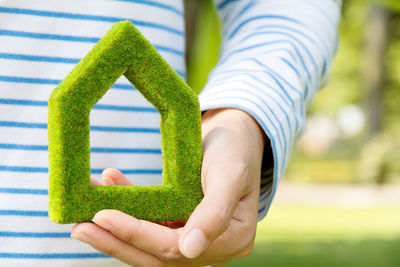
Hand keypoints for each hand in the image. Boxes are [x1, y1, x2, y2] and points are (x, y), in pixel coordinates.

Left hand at [71, 108, 265, 265]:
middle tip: (81, 228)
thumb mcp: (229, 175)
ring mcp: (197, 237)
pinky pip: (153, 224)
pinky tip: (112, 186)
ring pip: (151, 244)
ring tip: (84, 217)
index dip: (139, 235)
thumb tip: (190, 251)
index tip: (103, 217)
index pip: (177, 248)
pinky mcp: (183, 223)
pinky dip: (130, 212)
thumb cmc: (235, 149)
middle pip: (159, 255)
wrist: (235, 133)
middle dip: (118, 242)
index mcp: (233, 239)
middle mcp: (214, 245)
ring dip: (117, 231)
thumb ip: (214, 213)